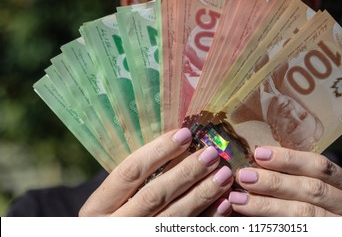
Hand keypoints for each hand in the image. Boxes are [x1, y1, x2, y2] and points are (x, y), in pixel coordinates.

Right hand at [79, 128, 233, 216]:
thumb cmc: (115, 218)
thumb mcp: (111, 201)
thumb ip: (133, 180)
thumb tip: (177, 143)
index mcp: (98, 208)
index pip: (129, 172)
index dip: (158, 151)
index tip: (184, 134)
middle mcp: (116, 226)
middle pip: (155, 194)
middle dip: (186, 172)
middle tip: (211, 153)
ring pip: (174, 217)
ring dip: (202, 194)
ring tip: (224, 174)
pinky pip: (188, 233)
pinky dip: (208, 219)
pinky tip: (224, 203)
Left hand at [228, 146, 341, 215]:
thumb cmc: (327, 217)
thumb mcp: (326, 197)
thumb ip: (300, 182)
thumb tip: (259, 162)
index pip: (321, 167)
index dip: (290, 159)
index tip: (259, 153)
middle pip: (312, 190)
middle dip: (274, 182)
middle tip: (244, 176)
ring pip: (305, 215)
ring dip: (267, 206)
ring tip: (239, 199)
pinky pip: (302, 233)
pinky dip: (273, 226)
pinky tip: (251, 223)